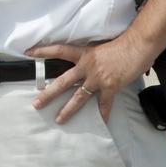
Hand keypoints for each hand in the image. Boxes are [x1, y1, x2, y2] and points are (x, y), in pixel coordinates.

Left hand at [26, 36, 150, 122]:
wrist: (137, 46)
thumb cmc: (121, 43)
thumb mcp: (100, 47)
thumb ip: (91, 57)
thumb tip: (85, 65)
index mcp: (83, 54)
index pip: (59, 51)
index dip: (43, 51)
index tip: (28, 52)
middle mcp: (87, 67)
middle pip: (63, 81)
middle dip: (48, 93)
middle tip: (36, 104)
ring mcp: (98, 78)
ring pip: (78, 97)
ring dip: (68, 110)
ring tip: (59, 120)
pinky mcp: (110, 87)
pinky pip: (105, 104)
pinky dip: (104, 114)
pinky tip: (102, 123)